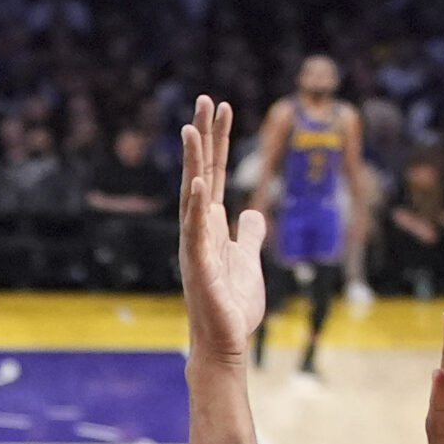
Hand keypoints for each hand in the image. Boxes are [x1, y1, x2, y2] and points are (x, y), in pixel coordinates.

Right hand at [179, 96, 264, 362]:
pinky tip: (197, 185)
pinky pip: (196, 234)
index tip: (223, 107)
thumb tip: (252, 214)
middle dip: (204, 137)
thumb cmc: (232, 306)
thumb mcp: (248, 261)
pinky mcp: (199, 269)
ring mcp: (196, 247)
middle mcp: (199, 229)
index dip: (219, 141)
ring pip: (192, 196)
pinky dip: (196, 209)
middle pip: (200, 173)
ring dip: (192, 162)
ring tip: (192, 129)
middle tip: (205, 99)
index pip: (214, 173)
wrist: (224, 343)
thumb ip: (248, 235)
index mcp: (211, 225)